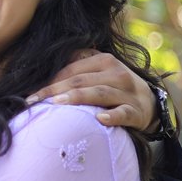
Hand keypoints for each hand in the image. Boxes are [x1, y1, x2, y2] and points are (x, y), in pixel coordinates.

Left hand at [29, 50, 157, 131]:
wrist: (151, 103)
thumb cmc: (116, 87)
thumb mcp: (101, 70)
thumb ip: (78, 65)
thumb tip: (43, 67)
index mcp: (104, 61)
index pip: (72, 69)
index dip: (50, 80)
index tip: (30, 93)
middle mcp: (116, 73)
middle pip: (80, 80)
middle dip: (54, 90)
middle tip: (33, 101)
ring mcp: (127, 92)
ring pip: (99, 93)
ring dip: (76, 98)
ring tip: (56, 104)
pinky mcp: (135, 111)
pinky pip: (122, 113)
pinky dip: (112, 116)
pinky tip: (99, 119)